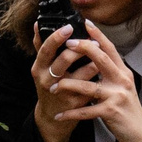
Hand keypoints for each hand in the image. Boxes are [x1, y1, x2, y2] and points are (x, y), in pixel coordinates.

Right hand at [28, 23, 93, 141]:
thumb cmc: (49, 86)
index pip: (46, 49)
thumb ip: (41, 46)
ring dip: (94, 60)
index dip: (57, 36)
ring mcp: (62, 92)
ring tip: (101, 52)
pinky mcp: (75, 102)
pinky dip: (98, 75)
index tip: (70, 26)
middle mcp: (47, 80)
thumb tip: (38, 24)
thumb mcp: (41, 68)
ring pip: (81, 72)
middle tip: (93, 40)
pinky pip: (92, 85)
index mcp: (38, 68)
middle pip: (64, 59)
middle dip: (81, 47)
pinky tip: (103, 69)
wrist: (52, 117)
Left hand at [44, 30, 141, 141]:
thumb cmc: (126, 108)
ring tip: (52, 88)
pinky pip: (86, 111)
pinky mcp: (110, 112)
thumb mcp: (121, 86)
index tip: (85, 22)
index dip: (98, 35)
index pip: (110, 49)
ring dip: (67, 86)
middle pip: (101, 59)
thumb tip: (93, 57)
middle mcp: (121, 80)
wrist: (140, 132)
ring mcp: (116, 96)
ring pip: (88, 86)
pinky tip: (59, 115)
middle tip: (66, 45)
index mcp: (122, 72)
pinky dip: (71, 113)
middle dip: (82, 49)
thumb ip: (109, 72)